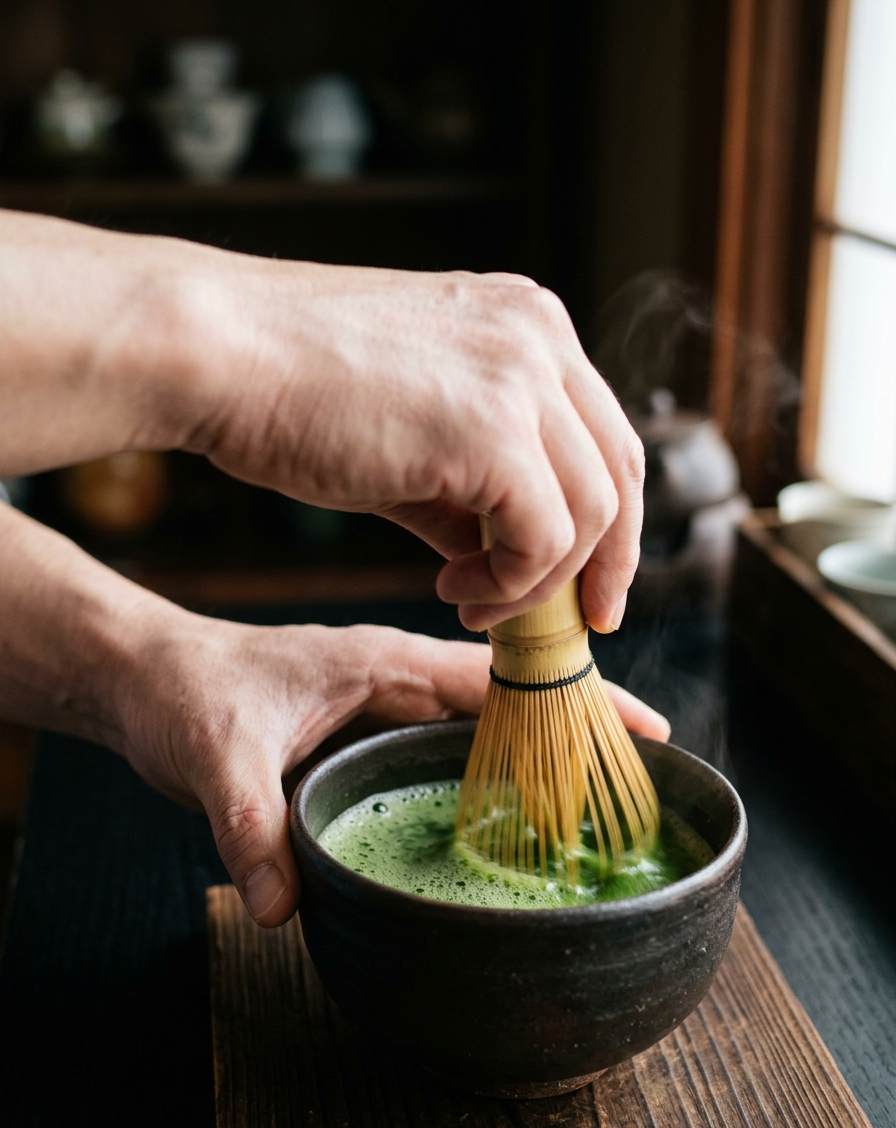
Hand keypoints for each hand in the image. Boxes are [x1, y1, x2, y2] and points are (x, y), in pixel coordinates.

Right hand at [1, 216, 643, 632]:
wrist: (214, 355)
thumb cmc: (290, 389)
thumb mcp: (410, 433)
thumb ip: (471, 489)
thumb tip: (502, 557)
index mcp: (526, 321)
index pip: (603, 433)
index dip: (607, 520)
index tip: (585, 586)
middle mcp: (539, 335)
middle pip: (620, 472)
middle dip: (605, 563)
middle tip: (575, 625)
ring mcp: (522, 375)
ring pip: (591, 513)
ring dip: (538, 581)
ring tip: (470, 601)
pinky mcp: (493, 429)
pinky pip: (546, 537)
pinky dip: (512, 584)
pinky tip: (454, 589)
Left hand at [113, 613, 669, 927]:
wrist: (147, 680)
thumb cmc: (185, 694)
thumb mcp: (215, 757)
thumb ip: (249, 826)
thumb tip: (285, 909)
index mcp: (384, 664)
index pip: (500, 677)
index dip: (575, 698)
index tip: (646, 725)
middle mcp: (397, 680)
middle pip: (512, 697)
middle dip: (580, 723)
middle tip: (648, 767)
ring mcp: (385, 704)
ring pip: (484, 722)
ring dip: (542, 746)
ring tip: (601, 791)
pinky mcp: (367, 731)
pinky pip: (448, 747)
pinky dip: (493, 769)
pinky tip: (512, 811)